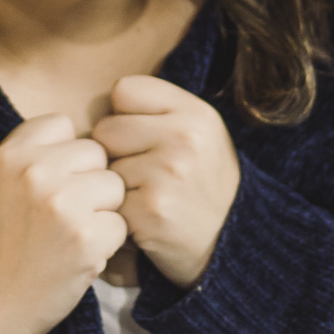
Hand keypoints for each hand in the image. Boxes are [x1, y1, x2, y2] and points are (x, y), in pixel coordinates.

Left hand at [92, 77, 239, 290]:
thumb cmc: (202, 182)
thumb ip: (158, 109)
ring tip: (147, 194)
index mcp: (195, 113)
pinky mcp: (149, 209)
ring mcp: (166, 173)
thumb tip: (105, 102)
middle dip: (115, 151)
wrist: (230, 243)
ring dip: (117, 183)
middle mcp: (184, 138)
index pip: (125, 90)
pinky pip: (107, 199)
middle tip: (143, 171)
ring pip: (104, 166)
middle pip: (106, 128)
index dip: (125, 114)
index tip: (142, 136)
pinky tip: (144, 217)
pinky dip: (119, 211)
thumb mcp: (199, 133)